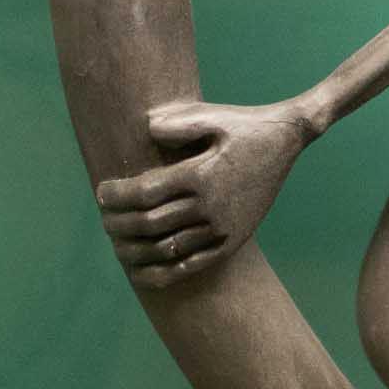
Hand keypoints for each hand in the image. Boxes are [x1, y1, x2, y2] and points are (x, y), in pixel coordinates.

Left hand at [97, 96, 319, 289]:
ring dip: (135, 249)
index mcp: (201, 174)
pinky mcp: (232, 240)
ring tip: (117, 242)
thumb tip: (145, 130)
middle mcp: (212, 205)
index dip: (116, 197)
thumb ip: (177, 123)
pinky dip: (165, 273)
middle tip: (104, 218)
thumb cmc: (244, 124)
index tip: (102, 194)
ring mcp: (223, 227)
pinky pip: (193, 264)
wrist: (287, 139)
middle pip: (150, 224)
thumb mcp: (213, 115)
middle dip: (118, 223)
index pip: (144, 193)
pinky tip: (143, 272)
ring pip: (167, 249)